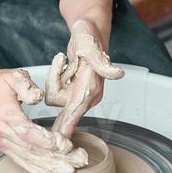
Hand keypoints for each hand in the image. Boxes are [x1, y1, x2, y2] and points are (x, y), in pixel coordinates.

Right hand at [0, 66, 87, 172]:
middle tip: (78, 161)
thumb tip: (38, 97)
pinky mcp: (2, 146)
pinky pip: (19, 160)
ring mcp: (1, 142)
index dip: (46, 141)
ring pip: (26, 159)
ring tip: (69, 171)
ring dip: (49, 167)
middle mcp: (2, 132)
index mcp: (5, 115)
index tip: (65, 145)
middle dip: (56, 158)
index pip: (27, 132)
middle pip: (31, 150)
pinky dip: (34, 169)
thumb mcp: (11, 76)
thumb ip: (26, 85)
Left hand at [45, 18, 124, 139]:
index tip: (58, 144)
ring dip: (56, 74)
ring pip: (53, 94)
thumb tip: (118, 74)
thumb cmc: (89, 35)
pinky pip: (55, 88)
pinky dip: (57, 74)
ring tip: (68, 60)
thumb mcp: (91, 46)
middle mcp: (86, 96)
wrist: (87, 29)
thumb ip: (103, 63)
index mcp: (91, 89)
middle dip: (56, 80)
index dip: (66, 126)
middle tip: (69, 62)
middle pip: (56, 100)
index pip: (75, 111)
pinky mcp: (73, 90)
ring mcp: (79, 94)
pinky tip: (66, 63)